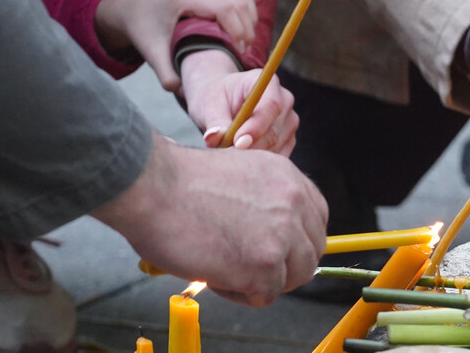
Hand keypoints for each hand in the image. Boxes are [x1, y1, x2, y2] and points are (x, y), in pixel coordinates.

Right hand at [92, 133, 327, 305]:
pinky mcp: (265, 264)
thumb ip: (266, 200)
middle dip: (284, 265)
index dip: (296, 240)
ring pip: (295, 276)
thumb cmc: (180, 183)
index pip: (316, 218)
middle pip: (311, 251)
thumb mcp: (242, 174)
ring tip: (227, 268)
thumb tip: (272, 232)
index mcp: (288, 177)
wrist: (154, 186)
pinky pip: (265, 295)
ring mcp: (283, 233)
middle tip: (249, 267)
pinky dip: (240, 293)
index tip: (274, 249)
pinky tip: (215, 274)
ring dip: (264, 281)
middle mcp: (294, 202)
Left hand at [95, 0, 257, 90]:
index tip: (239, 51)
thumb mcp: (152, 54)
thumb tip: (182, 91)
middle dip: (247, 27)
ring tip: (244, 36)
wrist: (134, 9)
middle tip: (244, 49)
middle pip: (239, 0)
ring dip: (250, 14)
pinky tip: (243, 17)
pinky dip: (249, 0)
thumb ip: (166, 75)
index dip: (239, 30)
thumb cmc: (145, 30)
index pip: (226, 7)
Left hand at [181, 49, 297, 155]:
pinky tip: (241, 158)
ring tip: (228, 153)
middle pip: (273, 132)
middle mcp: (285, 101)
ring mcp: (290, 121)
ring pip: (275, 147)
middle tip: (224, 155)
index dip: (256, 127)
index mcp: (268, 83)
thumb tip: (213, 138)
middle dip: (249, 147)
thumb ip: (214, 121)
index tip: (237, 143)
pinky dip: (258, 161)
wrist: (223, 102)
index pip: (271, 106)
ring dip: (251, 156)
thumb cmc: (216, 98)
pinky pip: (277, 156)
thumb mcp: (210, 103)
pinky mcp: (288, 139)